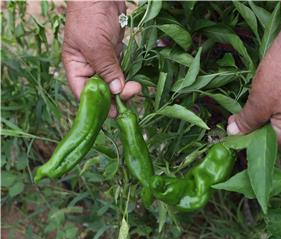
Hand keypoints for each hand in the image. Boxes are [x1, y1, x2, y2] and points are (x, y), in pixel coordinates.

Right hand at [62, 1, 140, 117]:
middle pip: (101, 91)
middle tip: (132, 92)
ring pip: (114, 83)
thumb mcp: (96, 44)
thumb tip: (115, 91)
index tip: (113, 114)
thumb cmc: (91, 17)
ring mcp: (103, 62)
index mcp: (76, 68)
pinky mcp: (115, 56)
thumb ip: (106, 68)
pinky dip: (129, 78)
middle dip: (116, 95)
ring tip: (136, 88)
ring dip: (125, 88)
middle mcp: (89, 68)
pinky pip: (122, 72)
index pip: (84, 93)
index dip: (97, 106)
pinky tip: (137, 81)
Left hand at [227, 10, 280, 146]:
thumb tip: (233, 134)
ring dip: (270, 113)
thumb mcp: (259, 100)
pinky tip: (274, 92)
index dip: (249, 136)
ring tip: (258, 99)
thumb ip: (247, 121)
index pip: (270, 143)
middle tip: (242, 112)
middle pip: (280, 132)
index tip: (235, 127)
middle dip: (260, 123)